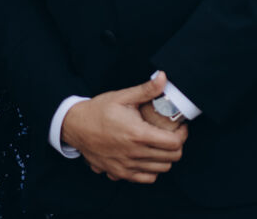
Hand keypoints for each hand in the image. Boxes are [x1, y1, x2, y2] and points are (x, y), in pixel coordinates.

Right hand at [60, 73, 187, 183]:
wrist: (74, 126)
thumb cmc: (97, 111)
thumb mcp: (122, 97)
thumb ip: (146, 90)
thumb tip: (163, 78)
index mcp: (137, 134)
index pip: (174, 143)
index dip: (182, 134)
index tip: (180, 127)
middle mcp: (134, 154)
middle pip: (172, 158)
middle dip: (177, 145)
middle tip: (171, 134)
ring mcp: (127, 166)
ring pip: (161, 169)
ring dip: (165, 157)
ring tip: (159, 144)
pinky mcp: (120, 173)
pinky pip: (147, 178)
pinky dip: (152, 169)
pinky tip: (147, 156)